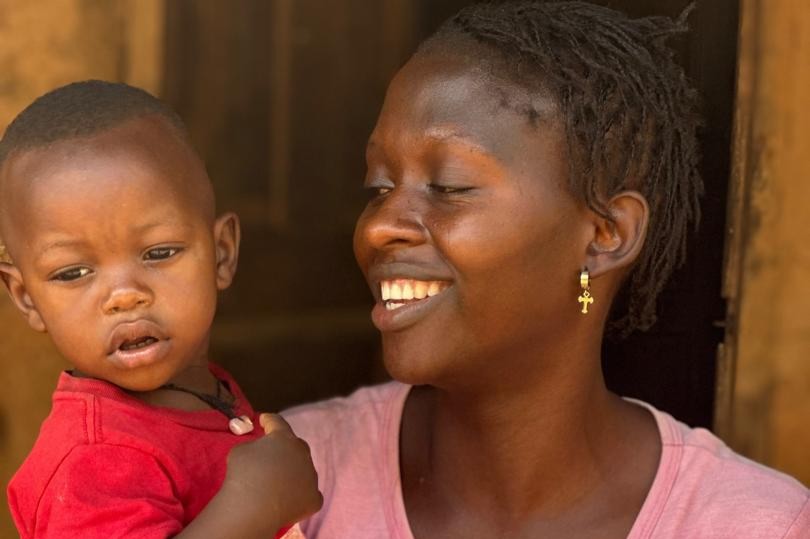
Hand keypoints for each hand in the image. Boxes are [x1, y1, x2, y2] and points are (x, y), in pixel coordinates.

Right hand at [222, 414, 322, 529]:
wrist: (252, 509)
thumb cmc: (242, 475)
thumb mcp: (240, 450)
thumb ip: (253, 445)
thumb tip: (259, 451)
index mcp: (284, 438)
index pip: (277, 423)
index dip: (269, 421)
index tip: (264, 420)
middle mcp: (302, 453)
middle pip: (295, 446)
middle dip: (285, 448)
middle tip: (273, 454)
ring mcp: (311, 476)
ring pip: (304, 470)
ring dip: (293, 472)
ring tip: (278, 482)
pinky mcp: (314, 498)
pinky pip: (308, 492)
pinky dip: (300, 494)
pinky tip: (290, 499)